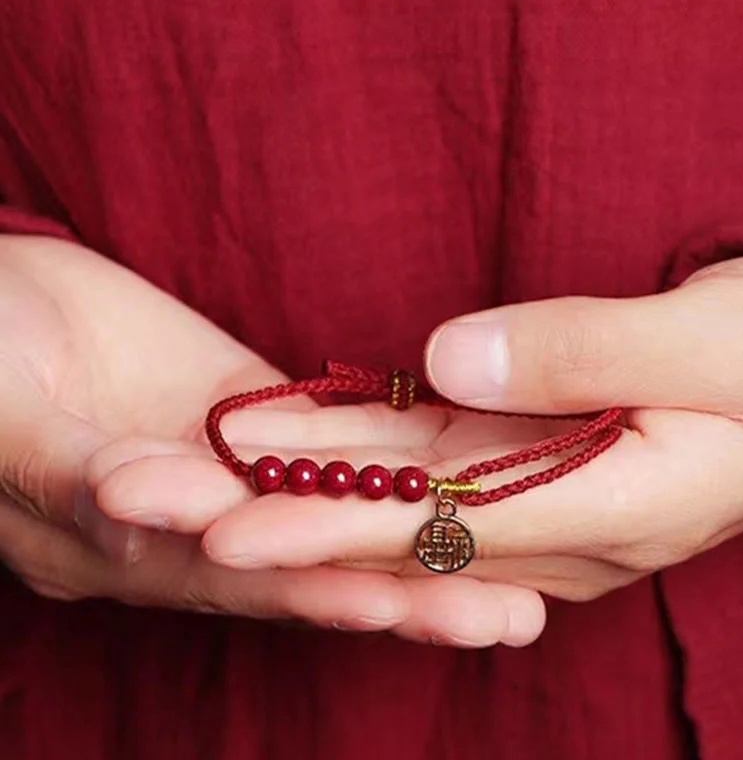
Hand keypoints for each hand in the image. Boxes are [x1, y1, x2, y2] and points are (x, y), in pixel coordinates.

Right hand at [0, 236, 542, 644]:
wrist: (0, 297)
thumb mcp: (9, 420)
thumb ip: (71, 470)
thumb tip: (145, 501)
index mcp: (123, 551)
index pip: (235, 582)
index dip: (314, 594)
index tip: (396, 607)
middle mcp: (191, 529)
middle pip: (312, 566)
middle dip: (407, 590)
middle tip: (509, 619)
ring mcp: (232, 470)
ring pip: (340, 512)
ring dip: (425, 538)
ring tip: (518, 575)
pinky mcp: (255, 416)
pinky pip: (335, 444)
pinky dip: (395, 465)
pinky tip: (467, 476)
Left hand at [171, 256, 742, 609]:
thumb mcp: (719, 343)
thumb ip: (587, 351)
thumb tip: (454, 358)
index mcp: (603, 511)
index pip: (434, 531)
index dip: (325, 530)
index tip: (223, 530)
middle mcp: (551, 519)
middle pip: (388, 523)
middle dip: (269, 516)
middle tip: (151, 499)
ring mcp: (532, 488)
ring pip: (392, 489)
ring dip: (289, 481)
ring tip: (186, 467)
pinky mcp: (524, 449)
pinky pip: (422, 454)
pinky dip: (346, 447)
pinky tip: (279, 437)